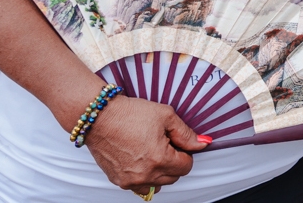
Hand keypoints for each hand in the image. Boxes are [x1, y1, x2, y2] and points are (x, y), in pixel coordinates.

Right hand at [84, 95, 206, 192]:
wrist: (100, 117)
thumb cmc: (129, 114)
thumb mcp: (165, 116)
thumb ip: (186, 133)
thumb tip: (202, 143)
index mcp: (160, 159)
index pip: (186, 166)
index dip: (186, 153)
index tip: (178, 143)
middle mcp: (145, 174)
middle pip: (174, 177)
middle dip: (175, 162)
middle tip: (165, 144)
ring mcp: (131, 180)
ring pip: (158, 184)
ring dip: (161, 171)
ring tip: (152, 151)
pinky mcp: (119, 181)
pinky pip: (140, 186)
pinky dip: (145, 177)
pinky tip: (141, 160)